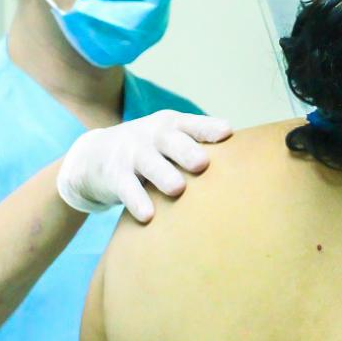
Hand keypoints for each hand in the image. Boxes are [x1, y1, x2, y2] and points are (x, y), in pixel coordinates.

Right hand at [57, 110, 231, 222]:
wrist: (93, 155)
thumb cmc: (149, 149)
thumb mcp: (169, 139)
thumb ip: (198, 146)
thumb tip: (248, 164)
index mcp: (171, 125)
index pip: (192, 124)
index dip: (208, 128)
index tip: (227, 134)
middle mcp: (152, 135)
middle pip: (171, 140)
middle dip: (186, 151)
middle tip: (203, 163)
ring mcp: (132, 154)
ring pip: (149, 163)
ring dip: (163, 175)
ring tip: (177, 189)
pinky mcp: (114, 175)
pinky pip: (126, 188)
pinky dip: (137, 201)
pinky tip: (148, 215)